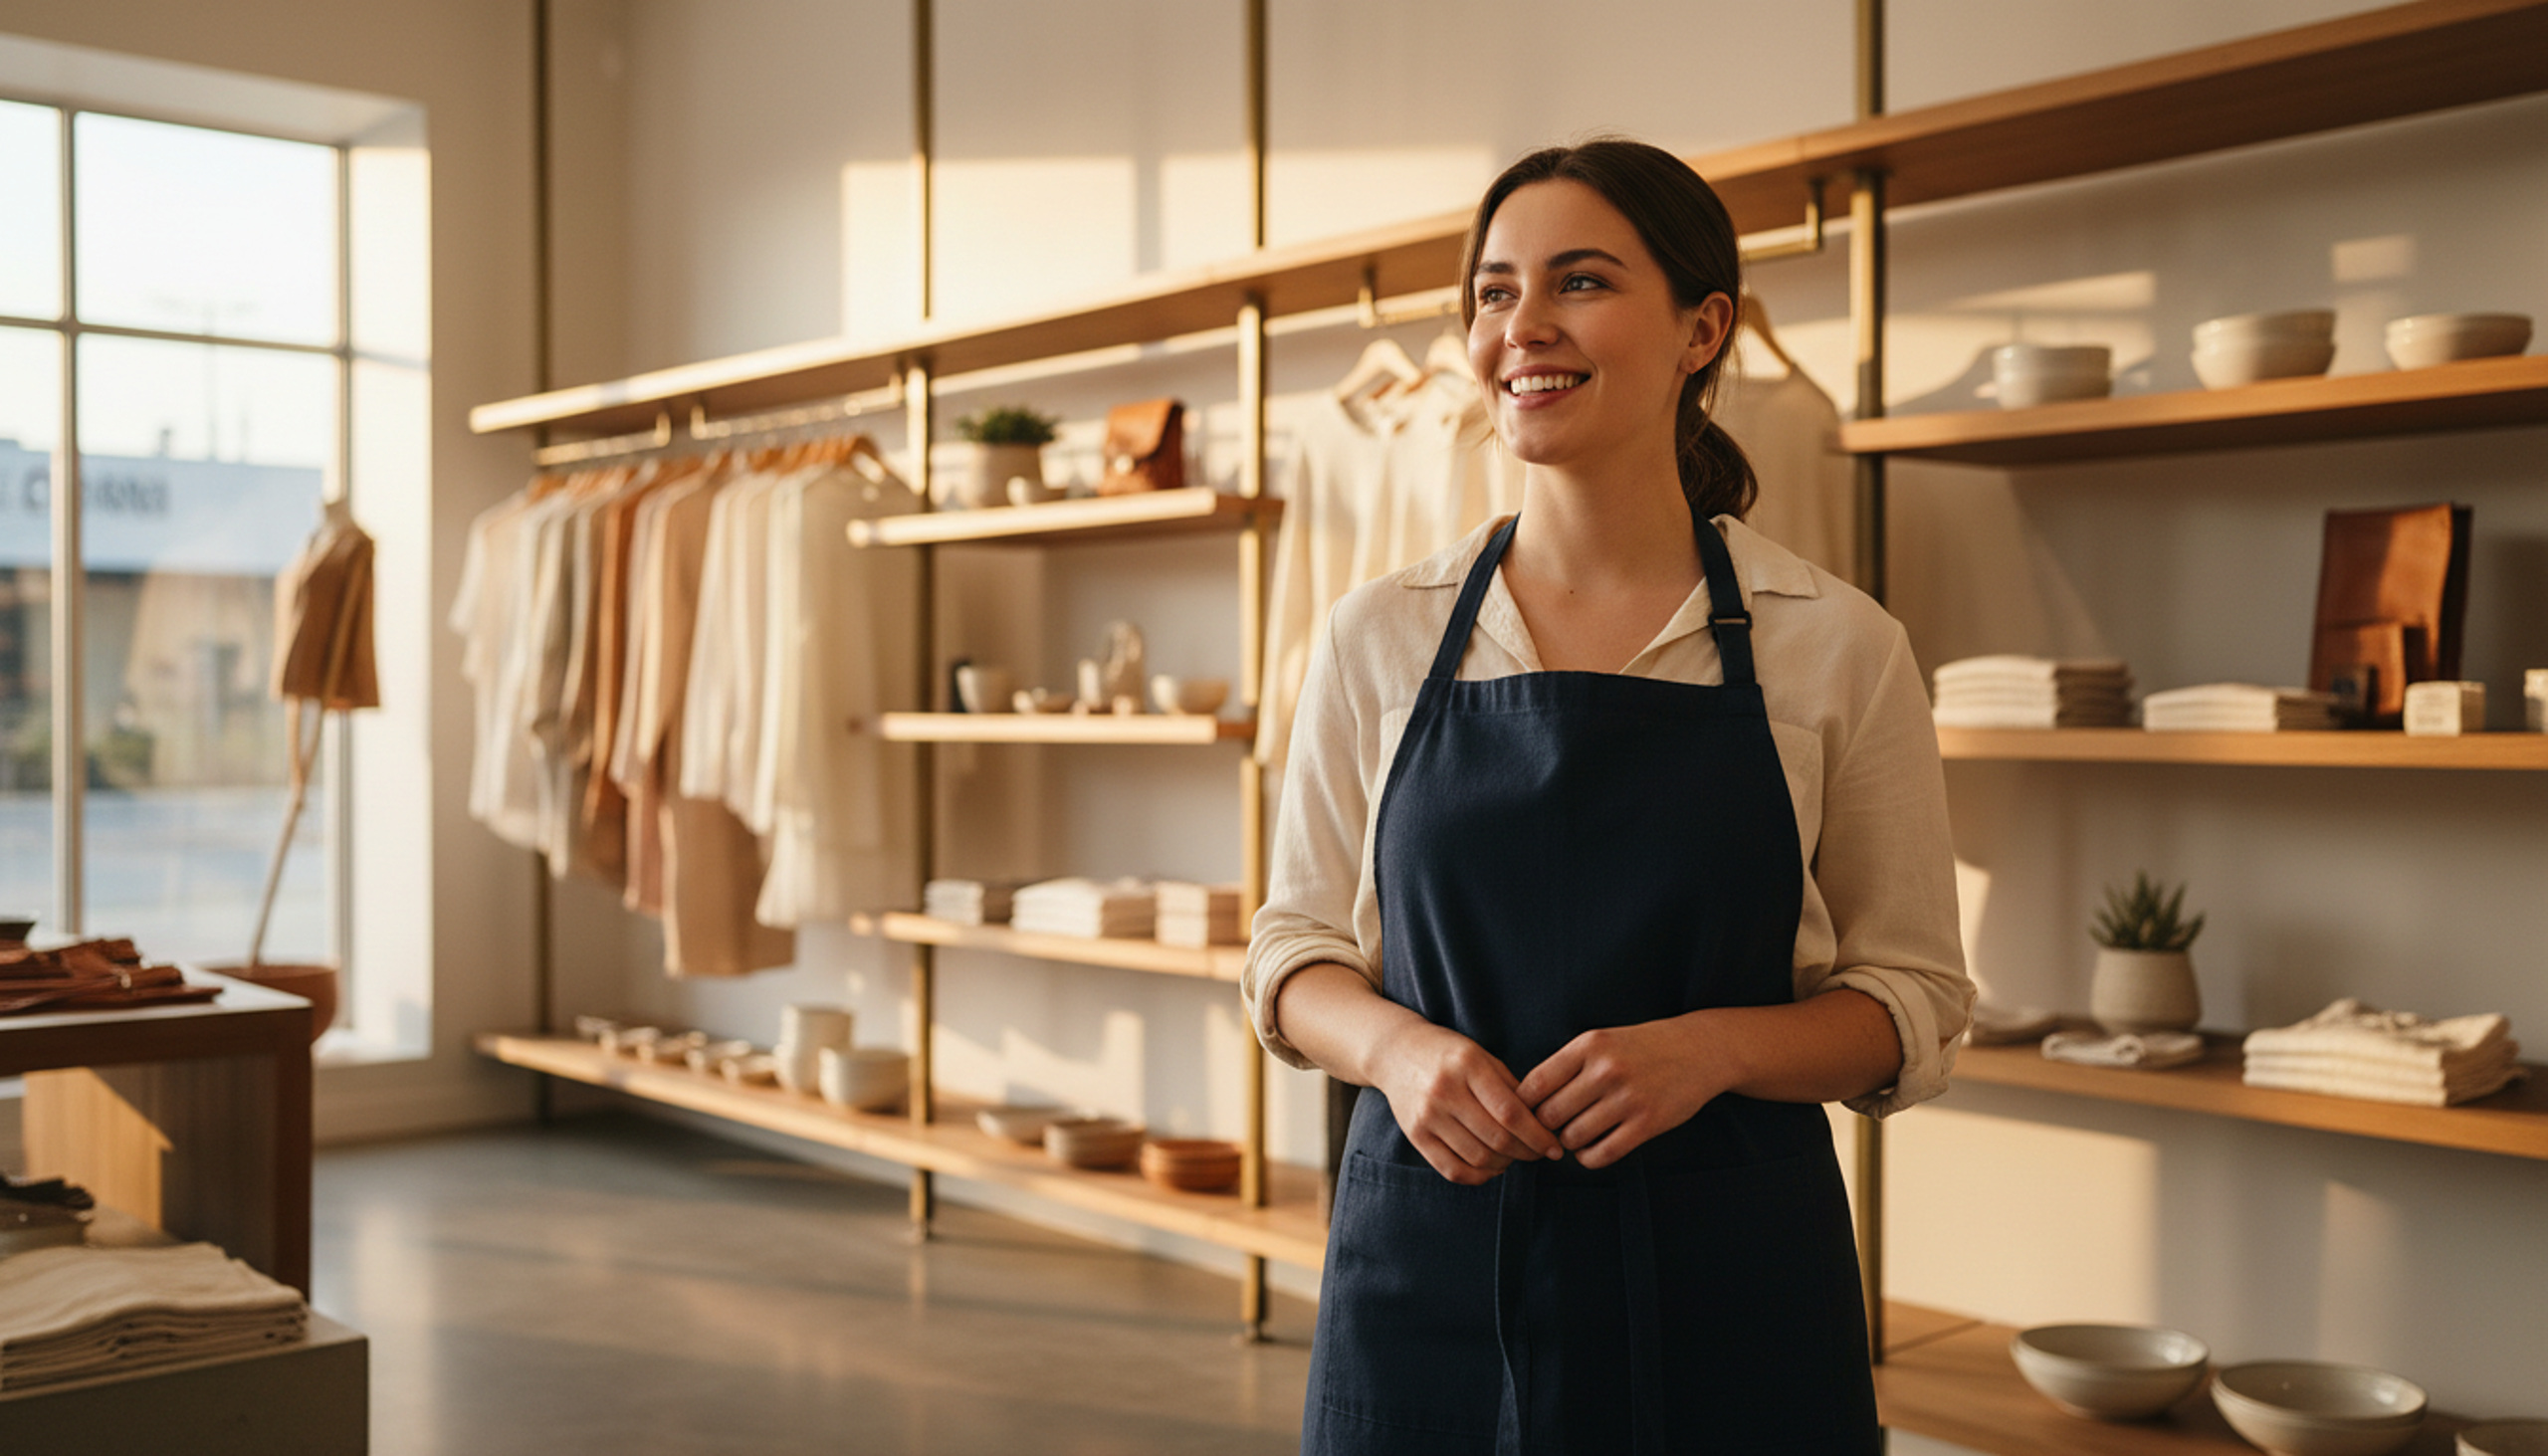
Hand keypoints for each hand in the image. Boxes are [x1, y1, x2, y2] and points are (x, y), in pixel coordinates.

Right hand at [1370, 1020, 1567, 1184]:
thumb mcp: (1482, 1057)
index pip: (1511, 1112)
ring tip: (1514, 1157)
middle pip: (1497, 1138)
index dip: (1538, 1136)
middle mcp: (1445, 1090)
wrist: (1396, 1052)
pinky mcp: (1415, 1135)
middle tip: (1539, 1154)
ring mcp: (1427, 1115)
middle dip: (1526, 1153)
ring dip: (1504, 1165)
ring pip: (1478, 1157)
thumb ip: (1511, 1087)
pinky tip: (1491, 1168)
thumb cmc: (1449, 1054)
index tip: (1555, 1147)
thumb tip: (1541, 1124)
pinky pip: (1452, 1169)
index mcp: (1468, 1065)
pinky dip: (1478, 1176)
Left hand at [1516, 1016, 1734, 1169]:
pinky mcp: (1647, 1123)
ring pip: (1573, 1137)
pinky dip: (1589, 1158)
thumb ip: (1565, 1066)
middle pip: (1549, 1115)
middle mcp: (1605, 1070)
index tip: (1525, 1114)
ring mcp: (1628, 1098)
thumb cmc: (1640, 1048)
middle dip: (1543, 1128)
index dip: (1522, 1106)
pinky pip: (1602, 1154)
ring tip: (1574, 1136)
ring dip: (1568, 1143)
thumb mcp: (1600, 1041)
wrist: (1699, 1050)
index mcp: (1588, 1045)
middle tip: (1548, 1131)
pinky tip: (1591, 1150)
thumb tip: (1523, 1102)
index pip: (1534, 1084)